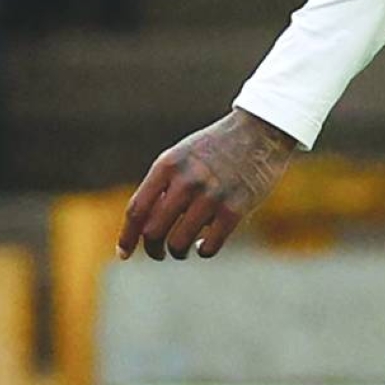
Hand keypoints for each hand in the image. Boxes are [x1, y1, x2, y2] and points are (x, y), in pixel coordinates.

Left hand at [116, 108, 295, 260]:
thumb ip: (164, 186)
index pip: (137, 210)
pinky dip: (203, 250)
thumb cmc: (217, 147)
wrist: (260, 131)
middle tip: (158, 253)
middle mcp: (187, 180)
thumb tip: (143, 228)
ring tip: (182, 249)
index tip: (124, 253)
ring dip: (177, 252)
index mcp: (168, 165)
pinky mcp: (235, 209)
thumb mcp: (184, 156)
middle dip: (152, 249)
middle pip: (153, 231)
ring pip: (178, 243)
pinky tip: (204, 244)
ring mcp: (212, 195)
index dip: (127, 236)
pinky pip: (209, 246)